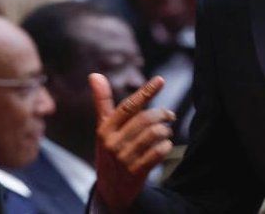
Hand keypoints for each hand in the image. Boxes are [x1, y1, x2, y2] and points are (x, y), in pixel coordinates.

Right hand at [90, 74, 175, 212]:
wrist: (110, 189)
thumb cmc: (109, 151)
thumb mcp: (103, 128)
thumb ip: (102, 101)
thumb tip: (94, 74)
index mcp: (105, 128)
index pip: (128, 106)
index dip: (146, 92)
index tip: (161, 79)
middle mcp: (113, 142)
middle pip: (146, 119)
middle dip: (162, 114)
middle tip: (170, 115)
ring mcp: (124, 158)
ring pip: (154, 134)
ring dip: (165, 131)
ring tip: (165, 132)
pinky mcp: (135, 172)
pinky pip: (158, 153)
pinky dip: (165, 146)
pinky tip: (164, 146)